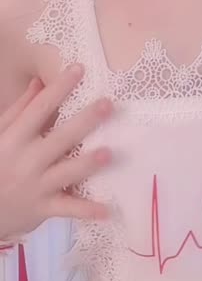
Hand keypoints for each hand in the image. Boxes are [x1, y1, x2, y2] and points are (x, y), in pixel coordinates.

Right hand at [0, 64, 112, 241]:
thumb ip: (19, 110)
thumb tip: (39, 81)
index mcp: (15, 138)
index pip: (39, 109)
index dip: (59, 88)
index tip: (79, 69)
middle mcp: (27, 160)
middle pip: (60, 138)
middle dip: (85, 121)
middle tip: (107, 105)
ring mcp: (36, 186)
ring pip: (67, 173)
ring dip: (88, 164)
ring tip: (109, 154)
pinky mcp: (43, 208)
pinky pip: (68, 209)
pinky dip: (87, 211)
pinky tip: (108, 211)